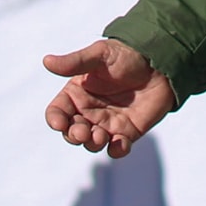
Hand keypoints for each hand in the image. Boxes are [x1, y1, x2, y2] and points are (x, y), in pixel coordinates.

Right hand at [43, 39, 176, 158]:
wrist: (159, 62)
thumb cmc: (126, 55)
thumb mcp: (99, 55)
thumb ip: (75, 62)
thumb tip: (46, 61)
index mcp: (77, 93)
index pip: (57, 111)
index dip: (55, 119)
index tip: (59, 122)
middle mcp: (89, 111)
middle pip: (71, 131)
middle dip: (73, 135)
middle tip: (83, 131)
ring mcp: (107, 123)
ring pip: (91, 143)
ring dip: (92, 143)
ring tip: (100, 135)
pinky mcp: (127, 132)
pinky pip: (117, 148)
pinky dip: (117, 150)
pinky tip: (120, 143)